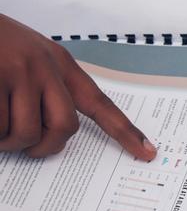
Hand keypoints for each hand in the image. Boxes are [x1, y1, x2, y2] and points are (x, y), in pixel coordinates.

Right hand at [0, 14, 156, 159]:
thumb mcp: (26, 57)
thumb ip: (44, 89)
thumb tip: (48, 133)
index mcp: (59, 64)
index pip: (99, 103)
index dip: (125, 132)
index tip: (148, 153)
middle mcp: (45, 68)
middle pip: (63, 129)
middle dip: (42, 147)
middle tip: (25, 148)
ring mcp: (18, 73)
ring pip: (24, 133)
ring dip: (6, 142)